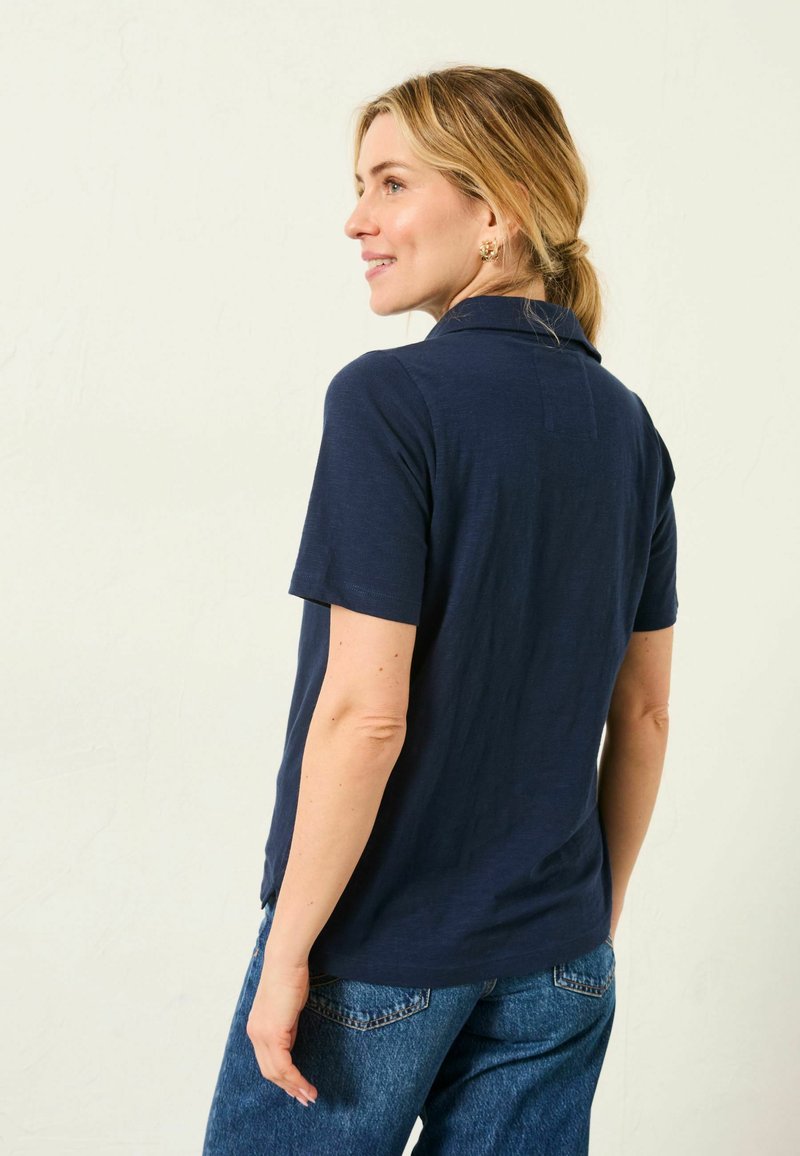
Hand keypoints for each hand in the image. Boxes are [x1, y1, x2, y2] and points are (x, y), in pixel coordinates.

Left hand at [246, 952, 318, 1106]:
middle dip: (288, 1088)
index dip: (282, 1078)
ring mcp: (262, 1035)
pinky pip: (283, 1065)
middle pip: (269, 1071)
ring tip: (309, 1096)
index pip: (267, 1061)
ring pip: (275, 1072)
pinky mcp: (272, 1034)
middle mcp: (255, 1034)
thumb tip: (289, 1043)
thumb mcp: (287, 1009)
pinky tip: (305, 1084)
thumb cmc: (290, 978)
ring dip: (293, 1087)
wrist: (286, 962)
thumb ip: (286, 1028)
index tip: (297, 1088)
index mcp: (256, 1028)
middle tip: (305, 1098)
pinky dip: (295, 1078)